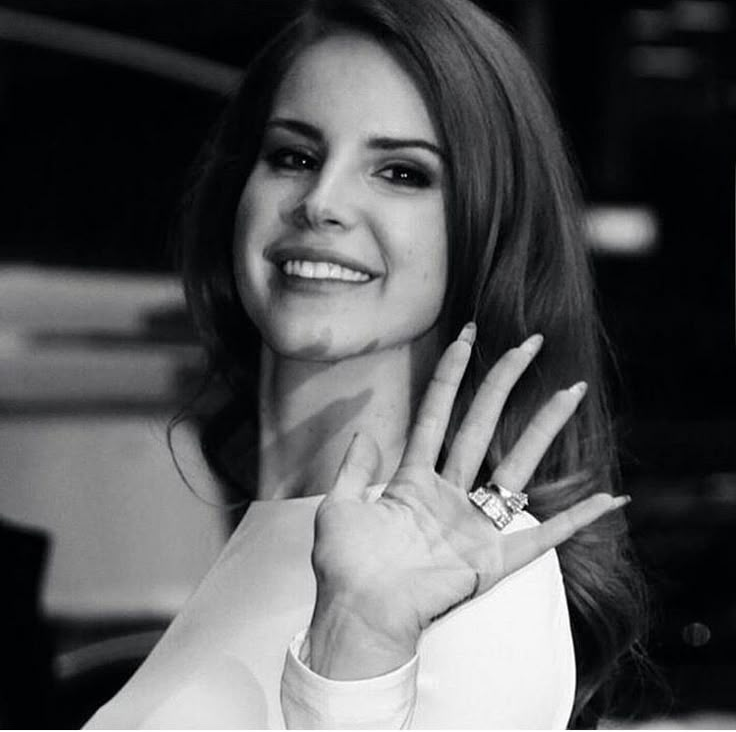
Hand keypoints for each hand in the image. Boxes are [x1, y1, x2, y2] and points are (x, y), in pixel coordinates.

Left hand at [307, 323, 627, 678]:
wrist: (358, 617)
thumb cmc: (345, 567)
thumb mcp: (339, 507)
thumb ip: (355, 467)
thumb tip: (366, 430)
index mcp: (413, 480)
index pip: (437, 413)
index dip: (451, 375)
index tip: (467, 337)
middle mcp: (448, 494)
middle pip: (482, 425)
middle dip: (504, 382)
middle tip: (529, 344)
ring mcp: (473, 524)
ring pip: (516, 465)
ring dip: (545, 429)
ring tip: (571, 391)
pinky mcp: (492, 559)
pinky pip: (543, 537)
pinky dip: (578, 520)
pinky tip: (611, 498)